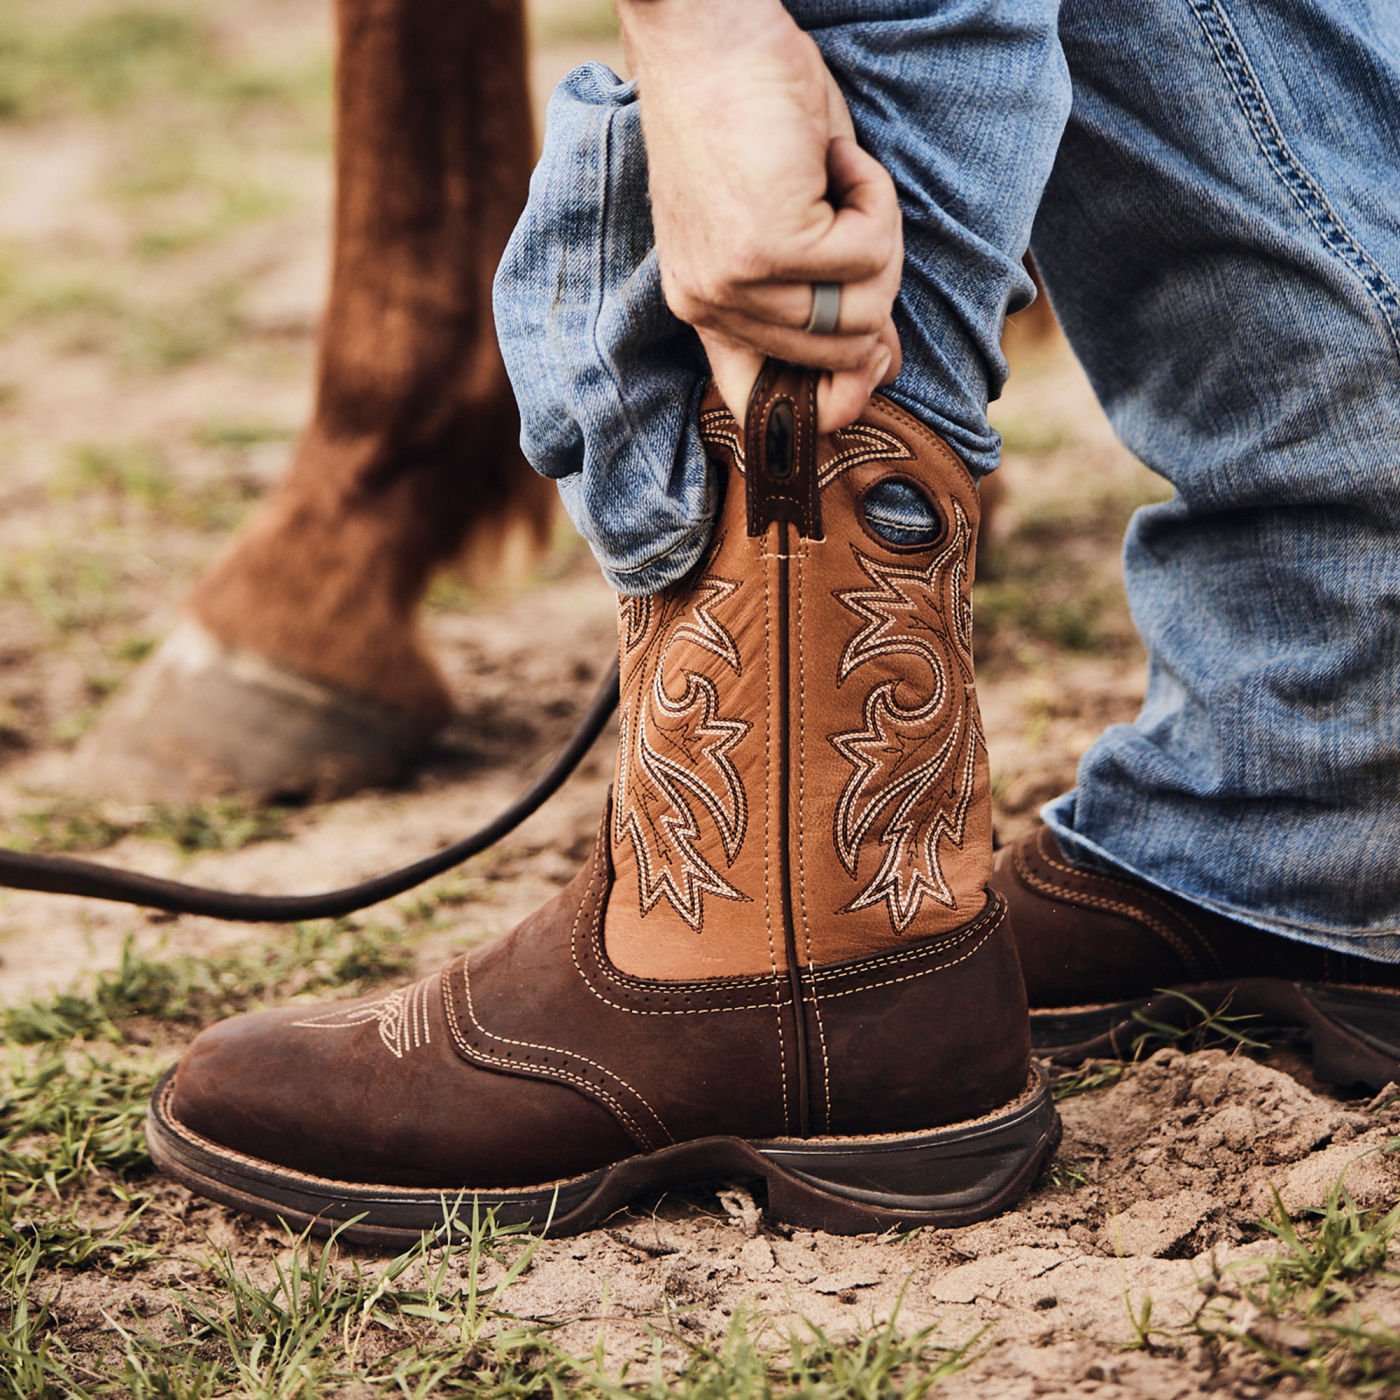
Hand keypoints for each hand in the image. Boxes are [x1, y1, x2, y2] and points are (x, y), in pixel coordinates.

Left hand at [619, 0, 902, 430]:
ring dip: (879, 236)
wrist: (708, 32)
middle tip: (857, 211)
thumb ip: (828, 297)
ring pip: (864, 310)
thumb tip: (886, 364)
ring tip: (837, 176)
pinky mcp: (768, 248)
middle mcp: (712, 306)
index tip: (876, 366)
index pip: (761, 401)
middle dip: (876, 283)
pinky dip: (875, 198)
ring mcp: (737, 283)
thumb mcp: (790, 220)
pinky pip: (870, 254)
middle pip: (842, 352)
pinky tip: (836, 157)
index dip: (831, 398)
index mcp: (705, 306)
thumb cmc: (749, 113)